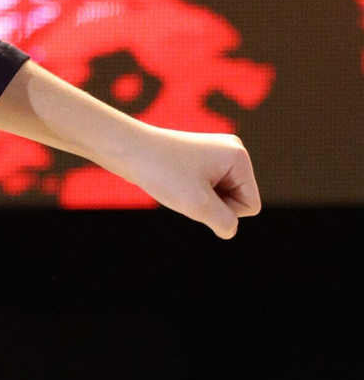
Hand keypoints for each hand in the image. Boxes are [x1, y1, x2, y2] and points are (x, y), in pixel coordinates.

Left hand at [124, 124, 260, 238]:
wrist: (129, 150)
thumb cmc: (163, 174)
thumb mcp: (198, 205)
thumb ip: (223, 222)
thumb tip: (229, 230)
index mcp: (239, 157)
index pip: (249, 205)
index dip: (225, 212)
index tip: (198, 197)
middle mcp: (233, 149)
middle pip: (237, 198)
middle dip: (213, 204)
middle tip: (185, 189)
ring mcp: (216, 151)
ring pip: (221, 194)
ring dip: (201, 199)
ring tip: (179, 185)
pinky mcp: (201, 156)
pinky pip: (207, 187)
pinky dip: (192, 192)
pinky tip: (175, 181)